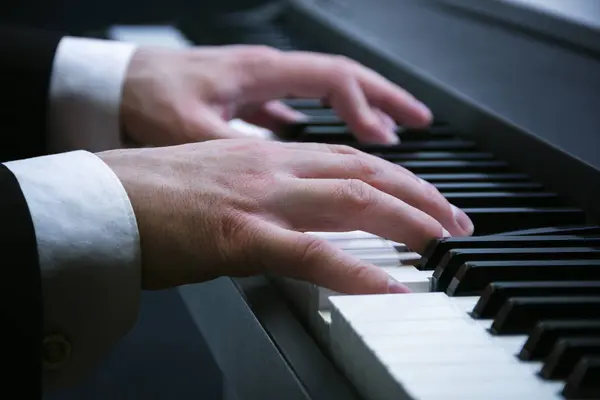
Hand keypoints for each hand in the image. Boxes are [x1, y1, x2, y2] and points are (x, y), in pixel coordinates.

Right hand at [98, 140, 472, 293]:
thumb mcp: (221, 178)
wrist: (100, 199)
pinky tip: (391, 285)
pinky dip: (358, 270)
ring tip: (444, 244)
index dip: (397, 177)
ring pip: (354, 202)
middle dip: (421, 196)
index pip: (349, 159)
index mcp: (267, 156)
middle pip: (366, 174)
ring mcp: (261, 200)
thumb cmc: (151, 192)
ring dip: (408, 222)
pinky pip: (313, 254)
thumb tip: (296, 213)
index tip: (425, 197)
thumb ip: (265, 190)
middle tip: (455, 222)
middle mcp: (272, 169)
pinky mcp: (241, 238)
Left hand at [120, 45, 431, 145]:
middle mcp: (264, 73)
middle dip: (387, 102)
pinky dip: (322, 122)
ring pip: (322, 93)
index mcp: (258, 73)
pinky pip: (297, 107)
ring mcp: (257, 86)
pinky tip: (327, 140)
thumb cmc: (140, 103)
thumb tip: (280, 179)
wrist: (104, 89)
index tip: (397, 138)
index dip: (372, 106)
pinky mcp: (245, 103)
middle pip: (343, 80)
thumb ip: (239, 151)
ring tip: (391, 136)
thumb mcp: (188, 132)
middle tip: (423, 126)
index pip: (335, 80)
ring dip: (360, 112)